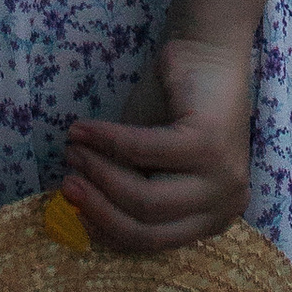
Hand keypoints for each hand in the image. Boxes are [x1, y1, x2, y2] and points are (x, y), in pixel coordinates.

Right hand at [58, 36, 254, 253]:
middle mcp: (225, 206)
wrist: (206, 50)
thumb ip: (127, 186)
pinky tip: (81, 129)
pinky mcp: (208, 145)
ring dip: (99, 172)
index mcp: (212, 217)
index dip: (106, 228)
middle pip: (149, 227)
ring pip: (145, 198)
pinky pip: (143, 151)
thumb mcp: (149, 161)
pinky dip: (106, 140)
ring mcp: (222, 178)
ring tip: (72, 150)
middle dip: (98, 206)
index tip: (72, 209)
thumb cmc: (175, 108)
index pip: (152, 241)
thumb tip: (80, 212)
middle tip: (66, 182)